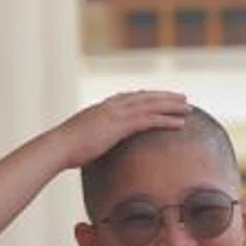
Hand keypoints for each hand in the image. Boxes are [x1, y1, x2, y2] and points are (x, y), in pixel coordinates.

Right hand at [48, 91, 189, 169]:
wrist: (58, 147)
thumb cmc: (65, 148)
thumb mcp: (80, 138)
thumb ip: (91, 137)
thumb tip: (90, 145)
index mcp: (103, 107)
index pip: (130, 97)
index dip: (148, 97)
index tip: (160, 97)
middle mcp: (112, 106)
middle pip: (145, 97)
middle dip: (165, 97)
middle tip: (182, 97)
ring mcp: (116, 114)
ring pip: (151, 106)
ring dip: (171, 106)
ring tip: (188, 107)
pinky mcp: (120, 126)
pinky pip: (149, 120)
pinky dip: (166, 120)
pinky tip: (179, 123)